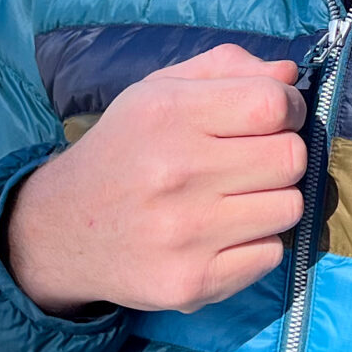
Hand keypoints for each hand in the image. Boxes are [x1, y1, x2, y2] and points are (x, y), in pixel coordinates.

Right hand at [5, 44, 307, 313]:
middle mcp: (175, 171)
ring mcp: (184, 232)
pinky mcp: (192, 282)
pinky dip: (255, 244)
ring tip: (234, 199)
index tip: (274, 118)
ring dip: (272, 202)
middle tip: (253, 162)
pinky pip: (270, 255)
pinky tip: (221, 236)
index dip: (288, 109)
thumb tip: (290, 76)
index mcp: (168, 112)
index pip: (272, 105)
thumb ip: (226, 69)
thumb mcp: (158, 90)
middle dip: (282, 155)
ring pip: (289, 208)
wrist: (61, 230)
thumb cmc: (124, 151)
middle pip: (290, 158)